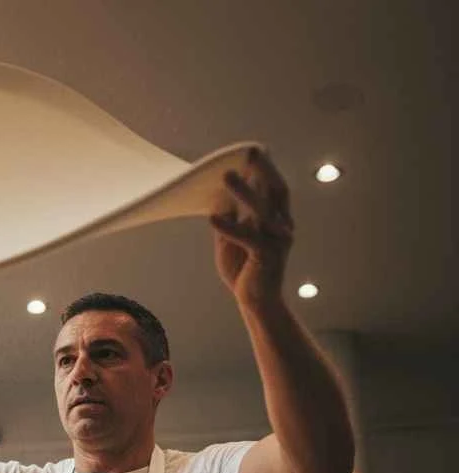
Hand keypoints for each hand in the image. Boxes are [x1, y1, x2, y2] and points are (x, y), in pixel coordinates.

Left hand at [210, 148, 293, 310]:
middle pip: (275, 191)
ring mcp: (276, 241)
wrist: (255, 301)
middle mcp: (281, 226)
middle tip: (248, 152)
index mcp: (276, 219)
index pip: (273, 187)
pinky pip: (248, 239)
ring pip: (262, 211)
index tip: (253, 150)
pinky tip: (212, 218)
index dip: (266, 168)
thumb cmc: (244, 268)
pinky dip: (230, 227)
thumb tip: (217, 196)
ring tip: (227, 176)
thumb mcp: (232, 240)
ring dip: (244, 192)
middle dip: (263, 170)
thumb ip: (231, 218)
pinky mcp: (266, 258)